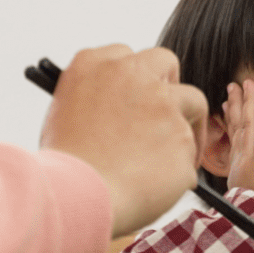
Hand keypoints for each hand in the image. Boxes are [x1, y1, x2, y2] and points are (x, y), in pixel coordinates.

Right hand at [41, 45, 208, 237]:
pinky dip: (178, 167)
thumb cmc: (62, 168)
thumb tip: (117, 113)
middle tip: (167, 110)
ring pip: (191, 103)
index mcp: (93, 65)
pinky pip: (189, 150)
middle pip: (165, 62)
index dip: (134, 78)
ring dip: (185, 127)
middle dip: (169, 84)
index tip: (136, 94)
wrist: (75, 197)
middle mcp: (131, 75)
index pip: (125, 55)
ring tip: (167, 160)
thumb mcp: (63, 119)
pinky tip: (157, 186)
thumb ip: (96, 104)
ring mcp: (162, 103)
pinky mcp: (183, 135)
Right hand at [224, 80, 253, 224]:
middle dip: (236, 103)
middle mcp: (240, 162)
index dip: (230, 120)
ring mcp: (251, 160)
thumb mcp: (247, 202)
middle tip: (234, 85)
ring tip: (248, 84)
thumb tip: (248, 186)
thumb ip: (246, 188)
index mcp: (236, 171)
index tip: (227, 105)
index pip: (233, 139)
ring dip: (249, 102)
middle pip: (237, 126)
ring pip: (249, 124)